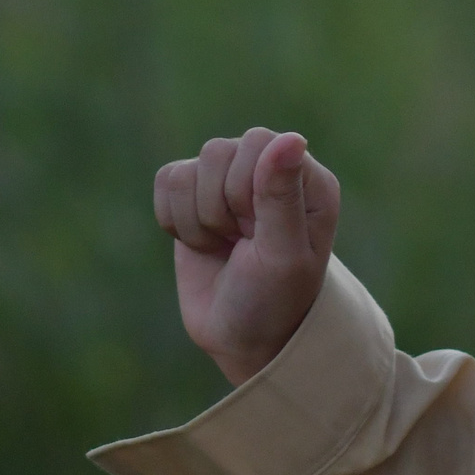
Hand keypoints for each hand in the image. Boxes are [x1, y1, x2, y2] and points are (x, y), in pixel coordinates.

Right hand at [154, 129, 341, 385]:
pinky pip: (166, 181)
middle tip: (242, 244)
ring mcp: (231, 179)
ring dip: (198, 221)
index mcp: (307, 178)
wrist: (243, 336)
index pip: (259, 143)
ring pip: (189, 170)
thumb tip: (290, 137)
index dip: (245, 189)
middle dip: (220, 209)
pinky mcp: (195, 194)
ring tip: (225, 247)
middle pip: (218, 151)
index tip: (257, 232)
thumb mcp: (284, 254)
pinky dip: (175, 221)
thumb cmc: (275, 299)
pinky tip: (203, 244)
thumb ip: (282, 196)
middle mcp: (270, 169)